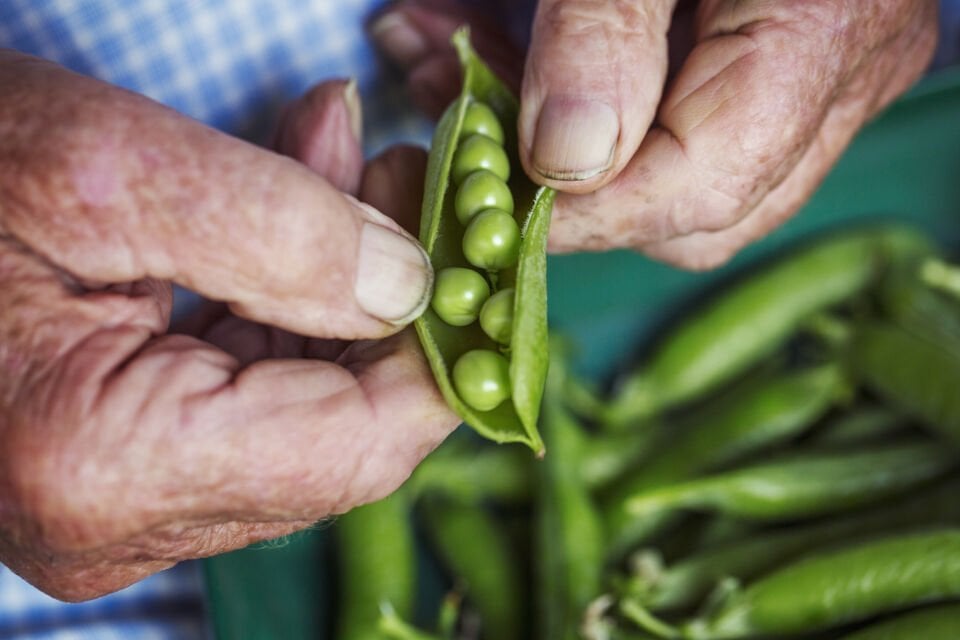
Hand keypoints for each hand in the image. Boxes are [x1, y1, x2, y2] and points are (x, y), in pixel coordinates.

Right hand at [0, 52, 457, 600]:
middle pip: (336, 437)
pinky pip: (246, 401)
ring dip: (344, 294)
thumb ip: (277, 234)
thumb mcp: (107, 171)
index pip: (357, 446)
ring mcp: (112, 508)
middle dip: (396, 311)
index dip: (443, 356)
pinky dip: (288, 307)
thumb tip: (409, 289)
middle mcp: (111, 522)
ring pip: (299, 415)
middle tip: (421, 193)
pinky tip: (306, 211)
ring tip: (364, 174)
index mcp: (106, 467)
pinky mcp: (114, 472)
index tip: (486, 266)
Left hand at [371, 0, 936, 267]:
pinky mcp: (777, 69)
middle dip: (569, 191)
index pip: (703, 185)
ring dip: (560, 152)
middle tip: (466, 117)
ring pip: (687, 186)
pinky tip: (504, 58)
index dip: (586, 213)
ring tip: (459, 70)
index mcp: (821, 33)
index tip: (485, 190)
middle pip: (700, 211)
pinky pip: (685, 134)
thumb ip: (606, 35)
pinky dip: (588, 116)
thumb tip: (565, 162)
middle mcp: (838, 77)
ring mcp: (816, 79)